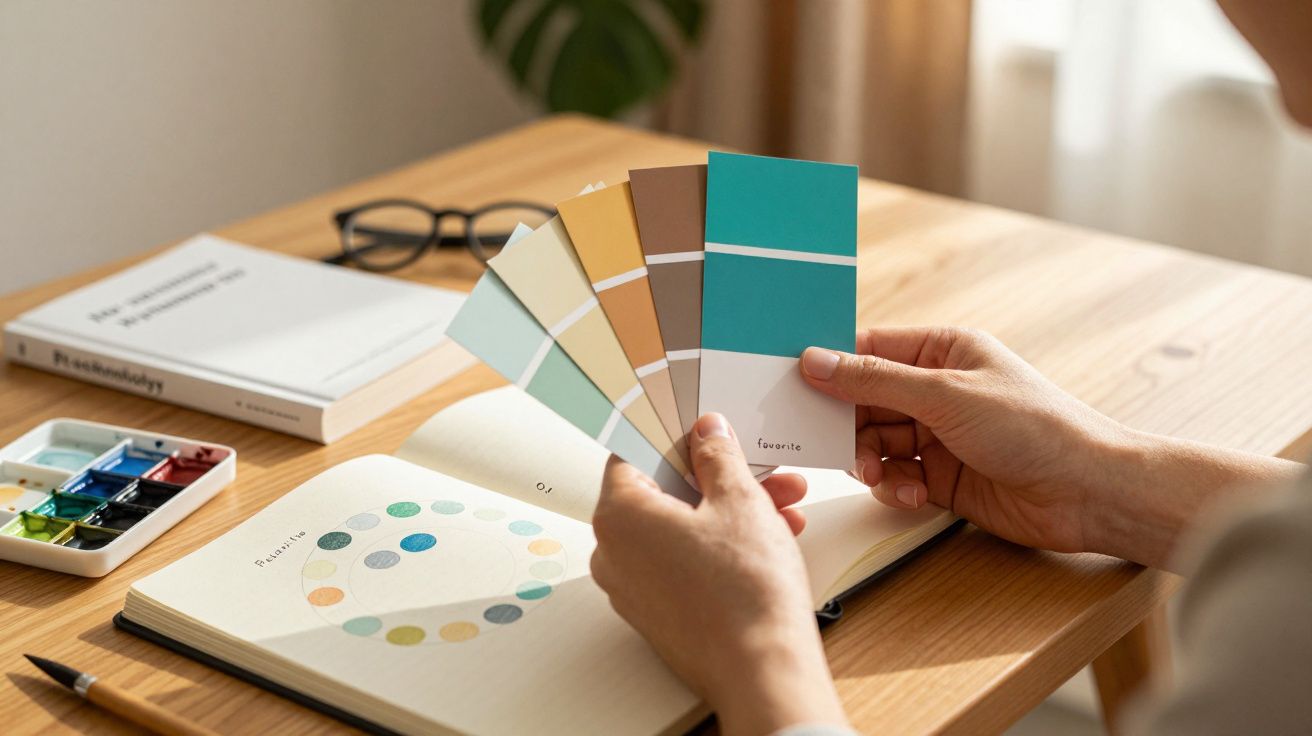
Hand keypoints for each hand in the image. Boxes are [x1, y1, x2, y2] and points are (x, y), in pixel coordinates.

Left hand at [591, 413, 847, 735]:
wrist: (764, 672)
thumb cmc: (744, 594)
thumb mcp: (739, 500)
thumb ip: (717, 455)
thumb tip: (706, 432)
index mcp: (619, 516)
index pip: (632, 454)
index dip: (674, 436)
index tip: (703, 429)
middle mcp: (614, 554)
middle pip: (664, 493)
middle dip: (719, 478)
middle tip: (760, 470)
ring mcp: (634, 588)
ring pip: (681, 529)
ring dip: (731, 511)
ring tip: (783, 506)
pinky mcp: (660, 614)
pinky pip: (685, 563)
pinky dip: (722, 546)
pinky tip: (770, 538)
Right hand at [800, 327, 1301, 569]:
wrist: (1088, 491)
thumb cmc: (1036, 427)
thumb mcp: (945, 394)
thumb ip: (875, 379)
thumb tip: (817, 360)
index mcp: (943, 350)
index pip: (869, 349)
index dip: (831, 365)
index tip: (794, 381)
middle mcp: (938, 390)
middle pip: (865, 400)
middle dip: (847, 423)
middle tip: (829, 442)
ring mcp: (940, 435)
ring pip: (875, 442)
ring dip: (870, 460)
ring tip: (879, 473)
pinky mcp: (943, 477)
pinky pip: (896, 476)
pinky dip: (894, 486)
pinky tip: (910, 493)